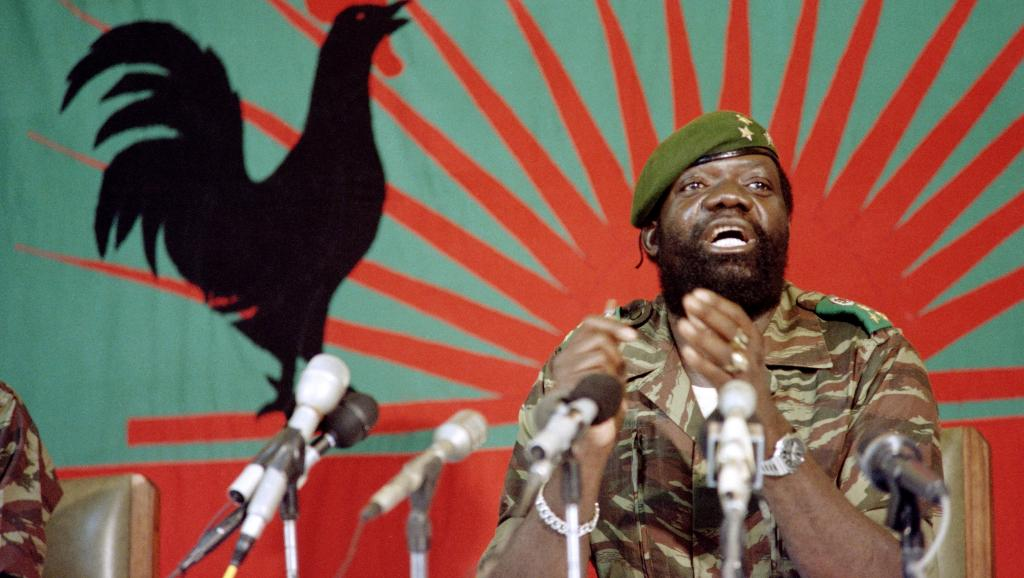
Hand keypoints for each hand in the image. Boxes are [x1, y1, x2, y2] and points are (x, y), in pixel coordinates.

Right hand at [549, 313, 635, 464]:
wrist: (593, 438)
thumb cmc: (604, 403)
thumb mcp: (612, 363)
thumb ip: (610, 336)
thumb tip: (611, 300)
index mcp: (572, 351)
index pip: (589, 322)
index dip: (613, 324)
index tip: (632, 337)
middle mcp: (562, 359)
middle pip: (598, 337)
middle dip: (616, 355)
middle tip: (615, 376)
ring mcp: (562, 374)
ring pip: (599, 354)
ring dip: (612, 373)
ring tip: (607, 390)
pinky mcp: (565, 387)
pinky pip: (595, 371)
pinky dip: (607, 382)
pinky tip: (603, 393)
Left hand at [676, 289, 765, 386]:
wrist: (758, 408)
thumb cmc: (741, 372)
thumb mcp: (735, 348)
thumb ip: (716, 332)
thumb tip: (692, 312)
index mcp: (754, 338)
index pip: (737, 315)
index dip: (717, 303)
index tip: (697, 292)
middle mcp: (753, 352)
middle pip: (731, 329)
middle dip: (708, 313)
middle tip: (687, 301)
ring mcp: (746, 371)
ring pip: (724, 351)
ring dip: (703, 336)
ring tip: (682, 324)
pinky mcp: (736, 390)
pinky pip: (717, 374)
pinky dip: (702, 363)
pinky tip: (687, 352)